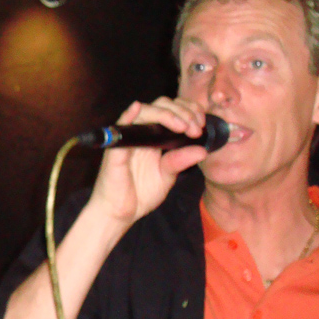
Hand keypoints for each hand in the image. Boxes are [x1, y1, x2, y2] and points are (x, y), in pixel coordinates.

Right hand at [86, 97, 209, 226]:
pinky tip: (137, 108)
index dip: (188, 110)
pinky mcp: (115, 150)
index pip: (172, 111)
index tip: (201, 124)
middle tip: (195, 128)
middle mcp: (141, 134)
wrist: (120, 213)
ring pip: (144, 111)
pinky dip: (128, 116)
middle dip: (183, 112)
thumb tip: (202, 150)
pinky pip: (119, 128)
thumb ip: (181, 160)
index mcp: (155, 137)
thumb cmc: (139, 193)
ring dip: (166, 114)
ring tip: (183, 126)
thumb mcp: (167, 176)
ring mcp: (128, 139)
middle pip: (160, 106)